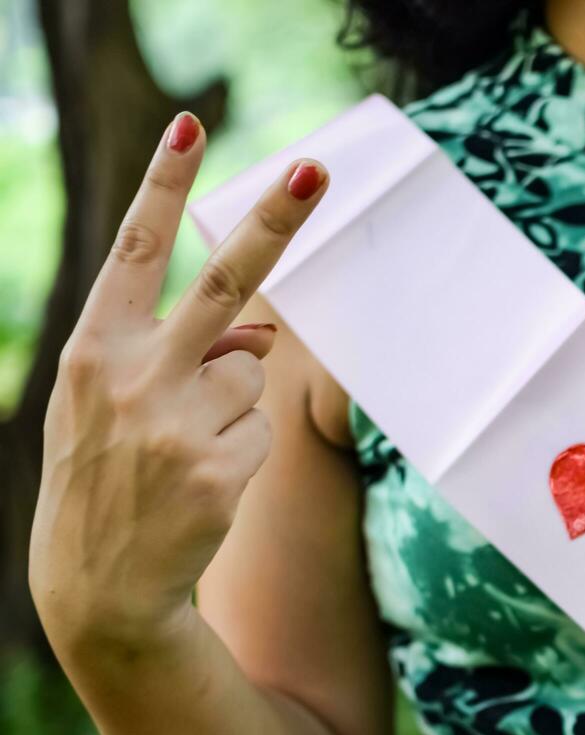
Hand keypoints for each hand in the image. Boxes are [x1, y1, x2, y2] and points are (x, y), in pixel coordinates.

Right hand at [28, 111, 327, 648]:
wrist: (99, 585)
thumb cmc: (109, 473)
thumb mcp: (111, 403)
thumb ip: (172, 352)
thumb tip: (264, 331)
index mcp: (94, 348)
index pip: (136, 250)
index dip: (163, 185)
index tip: (191, 125)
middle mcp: (132, 377)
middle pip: (225, 283)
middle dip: (274, 223)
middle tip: (315, 171)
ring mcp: (176, 425)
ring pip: (253, 374)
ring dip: (233, 405)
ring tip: (183, 450)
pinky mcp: (218, 469)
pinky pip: (264, 428)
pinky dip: (245, 449)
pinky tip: (202, 483)